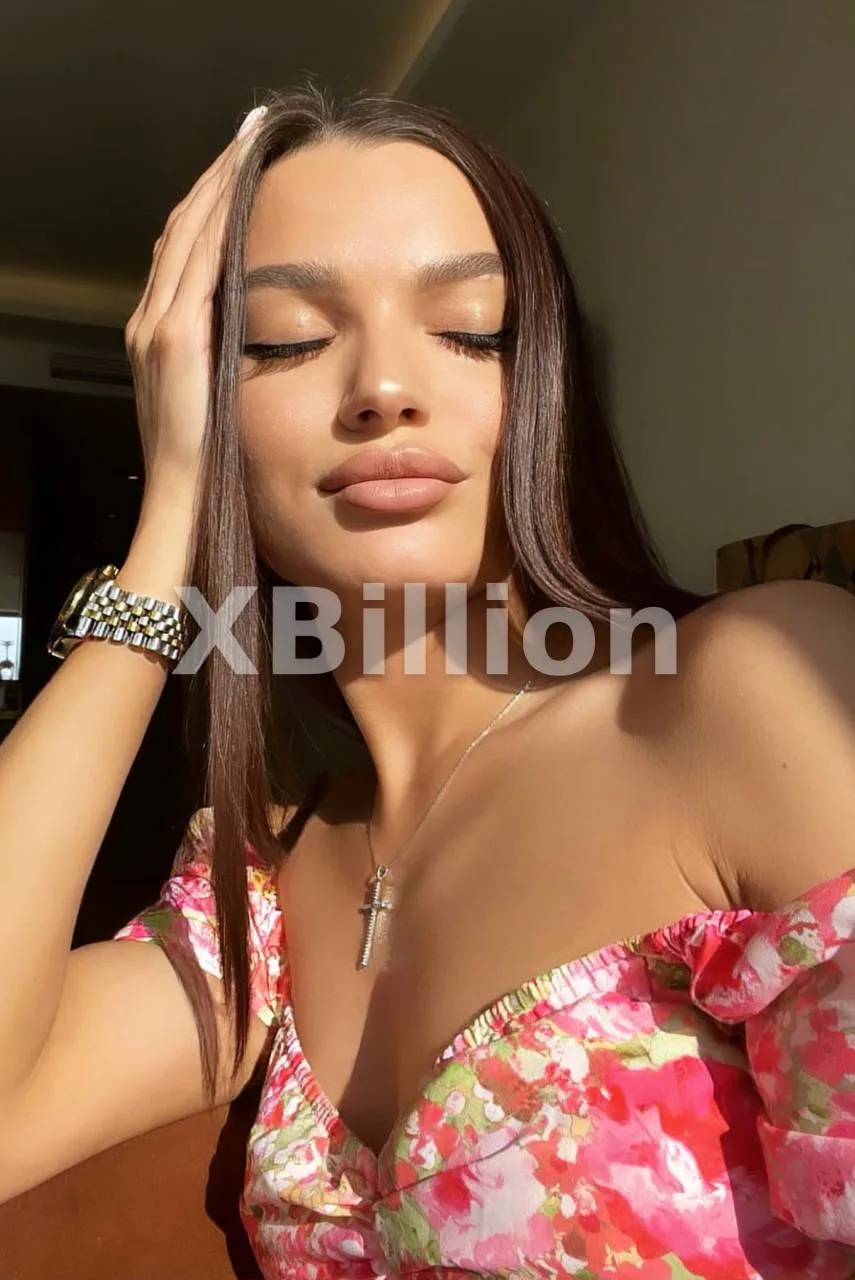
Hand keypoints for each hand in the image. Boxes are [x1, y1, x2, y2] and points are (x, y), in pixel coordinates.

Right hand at [124, 105, 266, 494]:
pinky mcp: (175, 338)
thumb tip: (259, 334)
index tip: (244, 163)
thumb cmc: (207, 462)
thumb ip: (225, 359)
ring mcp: (158, 326)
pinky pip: (198, 262)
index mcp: (160, 331)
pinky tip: (243, 189)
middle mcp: (151, 318)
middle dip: (217, 177)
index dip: (212, 202)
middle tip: (252, 133)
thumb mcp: (215, 398)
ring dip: (220, 183)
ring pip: (188, 233)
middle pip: (182, 227)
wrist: (180, 498)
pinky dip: (218, 218)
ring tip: (252, 142)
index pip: (185, 249)